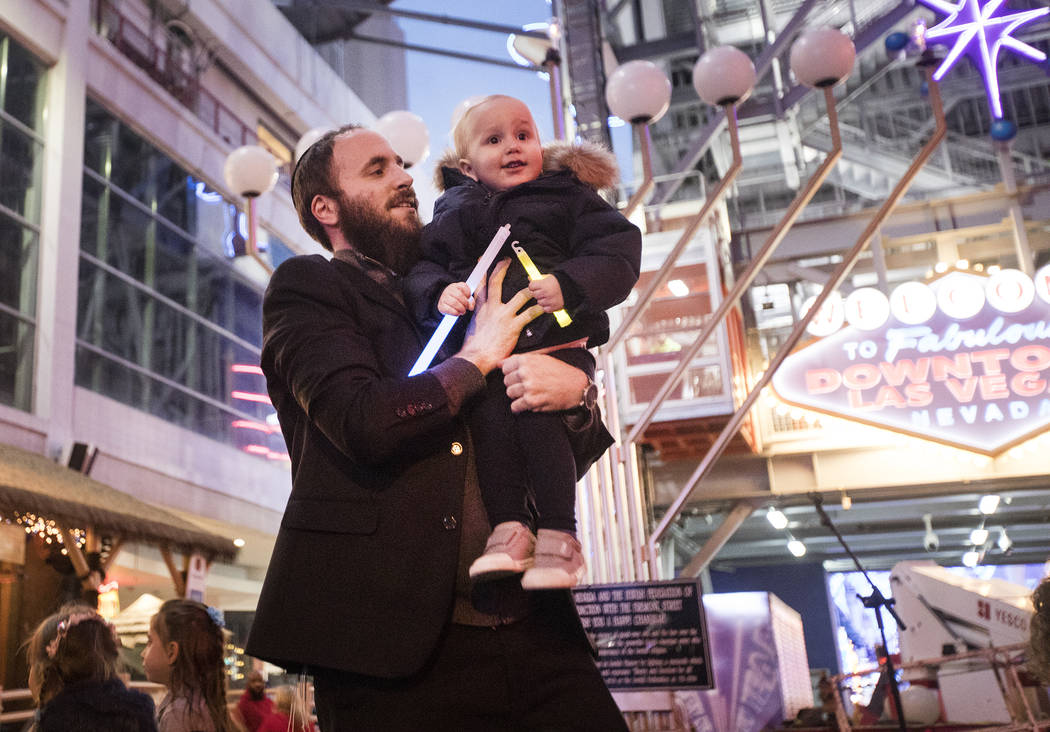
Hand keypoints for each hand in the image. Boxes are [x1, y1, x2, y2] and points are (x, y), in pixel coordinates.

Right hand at [438, 282, 472, 315]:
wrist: (445, 305)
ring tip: (463, 311)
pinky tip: (457, 313)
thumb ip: (470, 302)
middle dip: (465, 303)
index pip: (463, 286)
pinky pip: (449, 309)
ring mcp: (443, 298)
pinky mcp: (441, 306)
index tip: (468, 298)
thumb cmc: (457, 300)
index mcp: (455, 286)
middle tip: (466, 307)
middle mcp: (448, 290)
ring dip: (461, 308)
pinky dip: (455, 313)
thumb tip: (471, 307)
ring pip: (454, 302)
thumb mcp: (464, 298)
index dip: (468, 293)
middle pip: (459, 295)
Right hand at [457, 260, 542, 374]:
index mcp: (480, 309)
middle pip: (496, 283)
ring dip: (531, 290)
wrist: (476, 356)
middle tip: (507, 260)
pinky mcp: (514, 326)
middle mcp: (492, 308)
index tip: (483, 262)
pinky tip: (546, 307)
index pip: (481, 287)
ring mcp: (504, 315)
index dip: (483, 273)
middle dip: (501, 269)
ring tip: (537, 285)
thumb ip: (479, 318)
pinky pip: (530, 314)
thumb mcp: (472, 327)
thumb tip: (483, 318)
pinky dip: (539, 309)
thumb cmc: (474, 346)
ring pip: (520, 296)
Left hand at [502, 353, 587, 412]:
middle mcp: (525, 373)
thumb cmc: (559, 372)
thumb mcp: (542, 359)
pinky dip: (520, 407)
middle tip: (528, 386)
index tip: (520, 376)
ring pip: (510, 393)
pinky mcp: (531, 401)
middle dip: (515, 384)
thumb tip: (499, 363)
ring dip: (518, 395)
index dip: (512, 372)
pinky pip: (515, 406)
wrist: (576, 387)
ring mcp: (528, 387)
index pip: (505, 367)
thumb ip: (520, 360)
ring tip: (530, 393)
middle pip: (507, 381)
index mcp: (527, 360)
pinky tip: (529, 403)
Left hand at [527, 275, 563, 312]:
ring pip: (539, 302)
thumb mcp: (548, 277)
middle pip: (534, 295)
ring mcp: (550, 301)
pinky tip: (552, 301)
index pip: (531, 286)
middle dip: (538, 293)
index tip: (538, 286)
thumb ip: (538, 278)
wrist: (571, 288)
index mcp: (544, 284)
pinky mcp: (554, 307)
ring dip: (543, 300)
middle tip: (545, 291)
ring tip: (549, 296)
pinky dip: (548, 306)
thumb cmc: (558, 282)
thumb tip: (529, 278)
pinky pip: (545, 309)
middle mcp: (546, 293)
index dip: (534, 286)